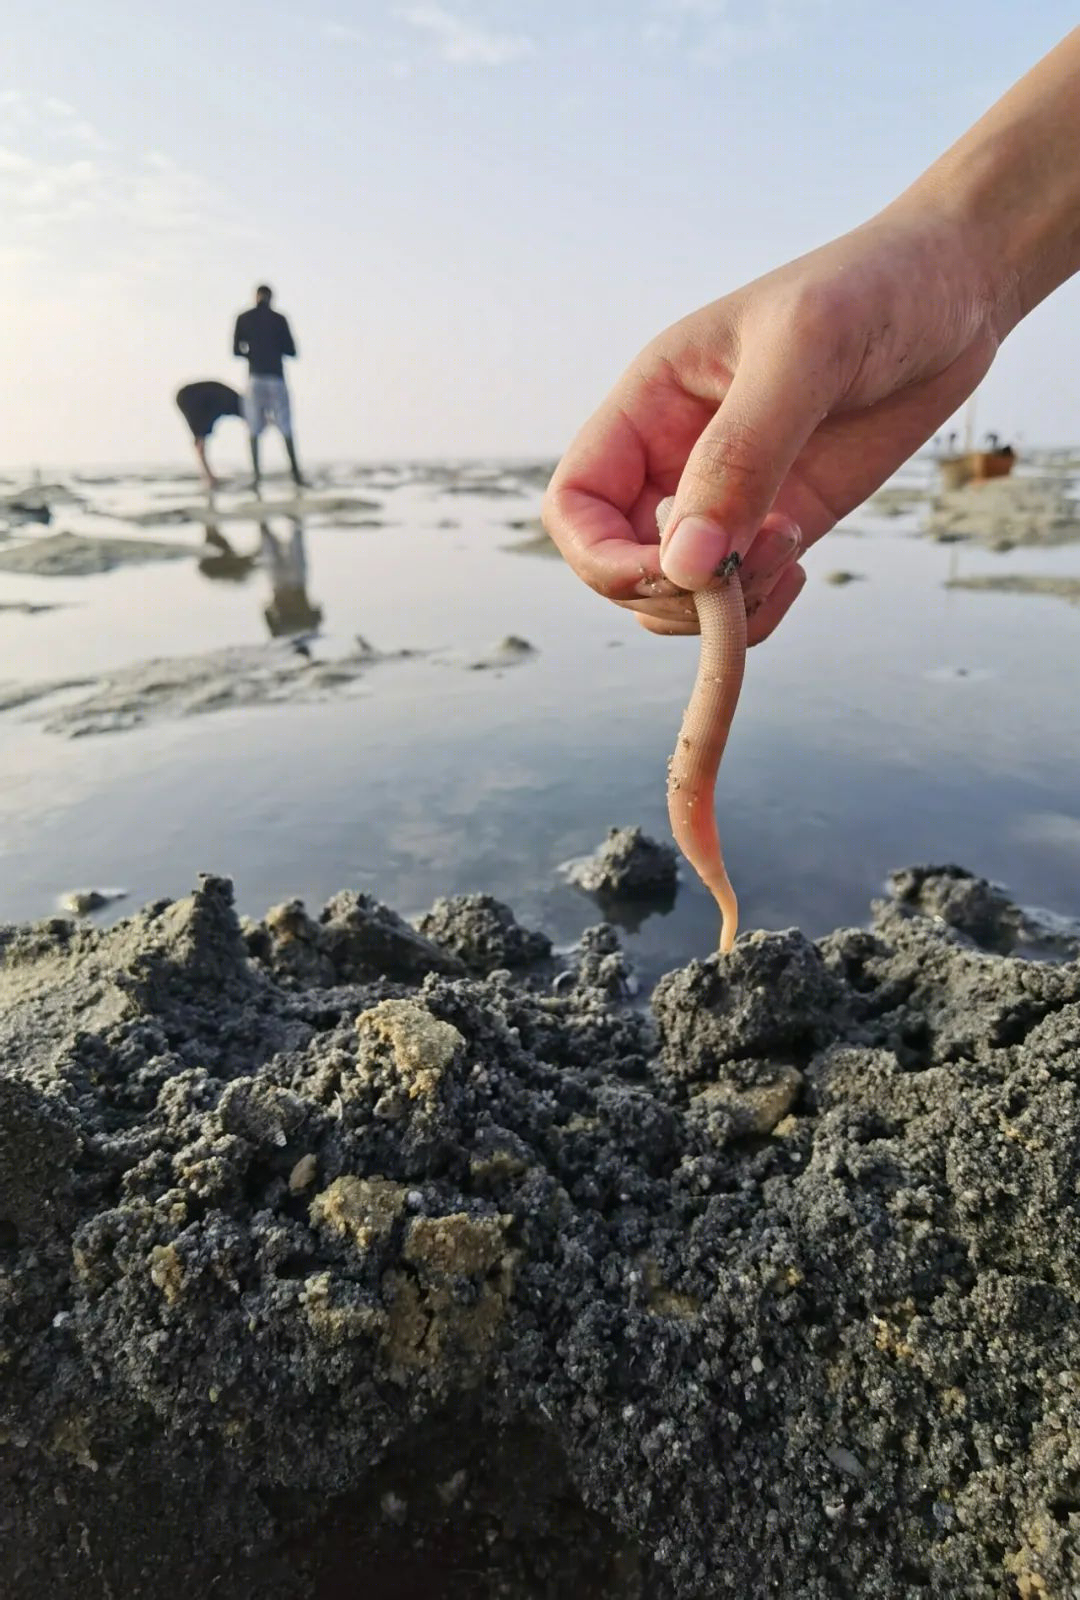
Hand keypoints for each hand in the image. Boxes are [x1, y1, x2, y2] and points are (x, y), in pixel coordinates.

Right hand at [543, 204, 1000, 639]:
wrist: (959, 287)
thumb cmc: (874, 290)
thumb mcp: (803, 353)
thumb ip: (740, 457)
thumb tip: (687, 565)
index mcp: (648, 407)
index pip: (575, 506)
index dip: (601, 558)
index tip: (673, 570)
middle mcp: (673, 460)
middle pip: (619, 568)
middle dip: (673, 592)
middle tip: (751, 563)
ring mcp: (729, 500)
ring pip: (676, 597)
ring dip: (723, 609)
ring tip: (789, 551)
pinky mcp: (782, 526)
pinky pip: (740, 601)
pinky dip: (758, 613)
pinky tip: (800, 568)